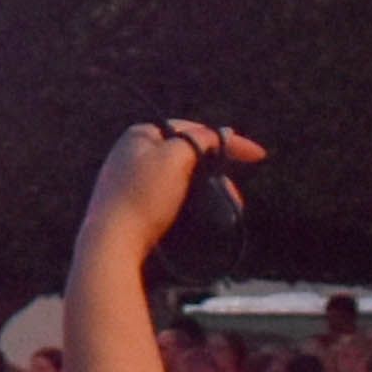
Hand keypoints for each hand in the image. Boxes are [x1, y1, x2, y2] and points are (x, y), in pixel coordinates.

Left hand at [77, 121, 262, 272]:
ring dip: (207, 191)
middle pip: (189, 156)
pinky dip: (191, 202)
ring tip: (225, 210)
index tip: (258, 156)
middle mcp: (133, 152)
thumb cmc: (143, 196)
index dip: (227, 141)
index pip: (193, 130)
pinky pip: (171, 196)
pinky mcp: (133, 204)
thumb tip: (218, 134)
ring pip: (182, 178)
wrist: (112, 241)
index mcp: (141, 134)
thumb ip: (198, 140)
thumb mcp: (174, 158)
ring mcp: (131, 179)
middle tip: (234, 197)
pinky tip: (202, 216)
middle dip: (217, 173)